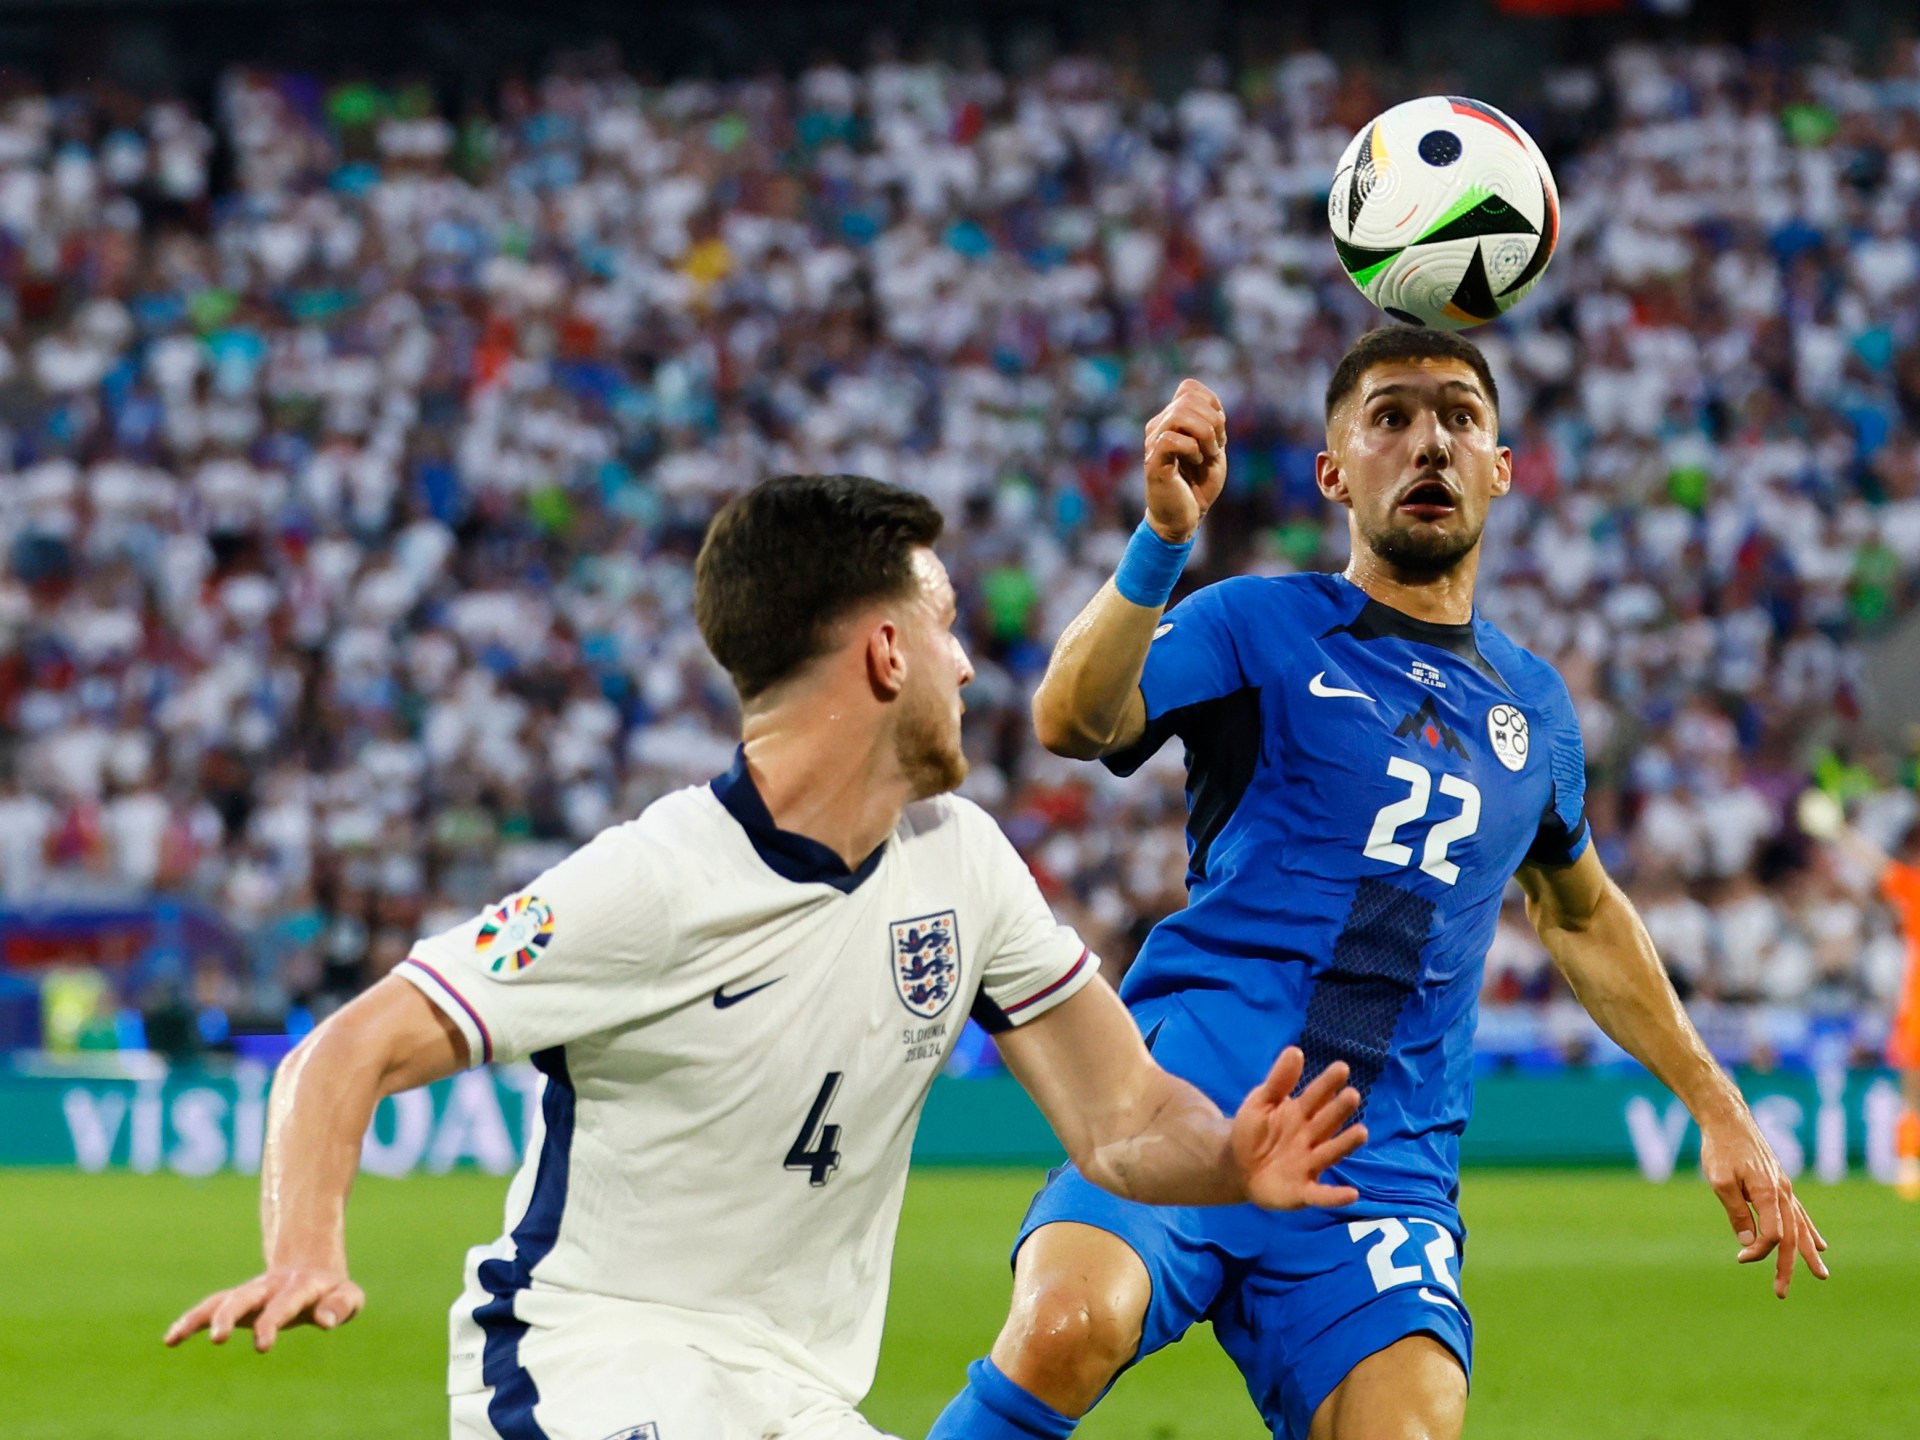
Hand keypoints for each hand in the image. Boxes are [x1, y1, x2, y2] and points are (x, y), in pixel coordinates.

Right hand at [164, 1266, 364, 1351]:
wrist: (311, 1265)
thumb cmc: (332, 1291)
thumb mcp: (348, 1296)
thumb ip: (341, 1306)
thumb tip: (327, 1321)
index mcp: (302, 1285)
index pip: (288, 1301)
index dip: (275, 1319)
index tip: (265, 1343)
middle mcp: (271, 1286)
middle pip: (247, 1296)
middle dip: (231, 1315)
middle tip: (218, 1338)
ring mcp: (251, 1292)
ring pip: (223, 1300)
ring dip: (204, 1317)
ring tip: (176, 1336)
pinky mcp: (236, 1301)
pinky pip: (209, 1309)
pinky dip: (190, 1322)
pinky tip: (170, 1339)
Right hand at [1143, 378, 1226, 543]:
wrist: (1185, 517)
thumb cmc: (1198, 485)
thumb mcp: (1214, 448)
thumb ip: (1213, 424)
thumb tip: (1213, 406)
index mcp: (1171, 419)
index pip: (1188, 388)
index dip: (1211, 403)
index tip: (1218, 431)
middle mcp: (1158, 426)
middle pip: (1187, 398)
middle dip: (1213, 421)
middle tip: (1217, 446)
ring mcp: (1153, 443)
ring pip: (1179, 413)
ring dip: (1205, 434)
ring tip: (1208, 454)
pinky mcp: (1153, 462)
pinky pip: (1171, 439)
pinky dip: (1192, 449)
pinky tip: (1196, 462)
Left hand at [1230, 1047, 1365, 1209]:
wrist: (1237, 1167)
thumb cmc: (1253, 1131)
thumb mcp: (1261, 1103)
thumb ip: (1278, 1081)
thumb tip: (1295, 1050)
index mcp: (1300, 1114)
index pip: (1316, 1095)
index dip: (1327, 1083)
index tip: (1341, 1067)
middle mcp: (1311, 1137)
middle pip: (1327, 1121)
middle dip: (1339, 1109)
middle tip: (1352, 1095)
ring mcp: (1309, 1164)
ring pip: (1330, 1152)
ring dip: (1345, 1144)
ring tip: (1361, 1132)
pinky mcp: (1304, 1190)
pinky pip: (1322, 1194)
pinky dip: (1336, 1195)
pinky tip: (1352, 1194)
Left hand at [1700, 1115, 1828, 1297]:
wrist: (1728, 1119)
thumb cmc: (1720, 1149)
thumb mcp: (1721, 1181)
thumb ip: (1737, 1212)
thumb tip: (1750, 1245)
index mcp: (1769, 1192)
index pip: (1774, 1234)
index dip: (1760, 1251)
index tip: (1741, 1258)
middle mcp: (1783, 1192)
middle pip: (1791, 1236)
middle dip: (1788, 1265)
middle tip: (1781, 1292)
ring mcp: (1784, 1187)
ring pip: (1801, 1226)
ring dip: (1808, 1252)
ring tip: (1820, 1274)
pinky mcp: (1780, 1184)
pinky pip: (1800, 1213)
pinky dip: (1809, 1231)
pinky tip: (1819, 1245)